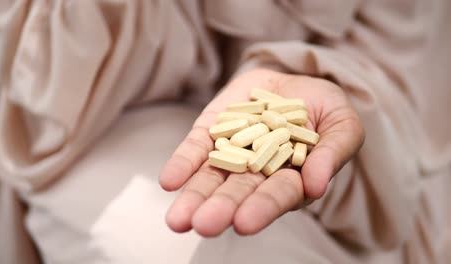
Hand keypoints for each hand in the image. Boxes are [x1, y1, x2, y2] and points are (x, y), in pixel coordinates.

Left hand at [159, 69, 364, 235]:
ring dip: (195, 196)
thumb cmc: (322, 107)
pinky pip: (195, 150)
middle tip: (203, 224)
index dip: (262, 208)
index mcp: (292, 177)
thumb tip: (317, 184)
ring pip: (211, 178)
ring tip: (178, 219)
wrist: (291, 81)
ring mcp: (231, 152)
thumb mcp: (342, 123)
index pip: (278, 195)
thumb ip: (334, 151)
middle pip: (239, 191)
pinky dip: (183, 165)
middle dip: (222, 208)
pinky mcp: (212, 132)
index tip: (244, 222)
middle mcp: (258, 172)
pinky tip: (170, 181)